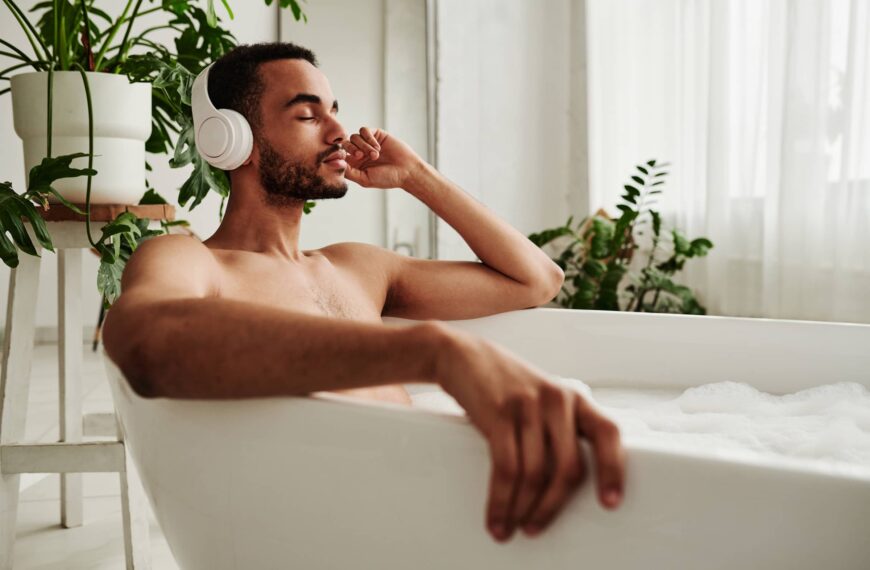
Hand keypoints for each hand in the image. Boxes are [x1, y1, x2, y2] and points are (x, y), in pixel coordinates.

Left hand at [340, 127, 424, 188]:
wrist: (406, 170)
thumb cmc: (387, 178)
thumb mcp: (364, 179)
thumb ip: (348, 171)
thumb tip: (334, 163)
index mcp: (354, 164)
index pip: (339, 155)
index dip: (339, 154)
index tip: (344, 157)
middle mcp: (359, 152)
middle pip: (345, 143)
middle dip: (351, 149)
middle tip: (361, 156)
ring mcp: (367, 142)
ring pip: (354, 136)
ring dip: (364, 146)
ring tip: (376, 155)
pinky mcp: (376, 134)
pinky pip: (364, 130)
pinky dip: (369, 138)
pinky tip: (378, 147)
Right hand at [430, 325, 624, 542]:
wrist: (463, 356)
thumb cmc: (506, 383)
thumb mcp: (543, 398)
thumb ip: (561, 428)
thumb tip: (568, 481)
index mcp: (574, 398)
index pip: (608, 433)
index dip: (613, 470)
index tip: (610, 503)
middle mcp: (557, 399)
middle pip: (568, 467)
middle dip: (553, 506)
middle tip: (537, 526)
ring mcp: (528, 405)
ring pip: (535, 473)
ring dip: (523, 509)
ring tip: (513, 526)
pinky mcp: (499, 413)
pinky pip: (506, 467)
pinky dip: (501, 499)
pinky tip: (497, 514)